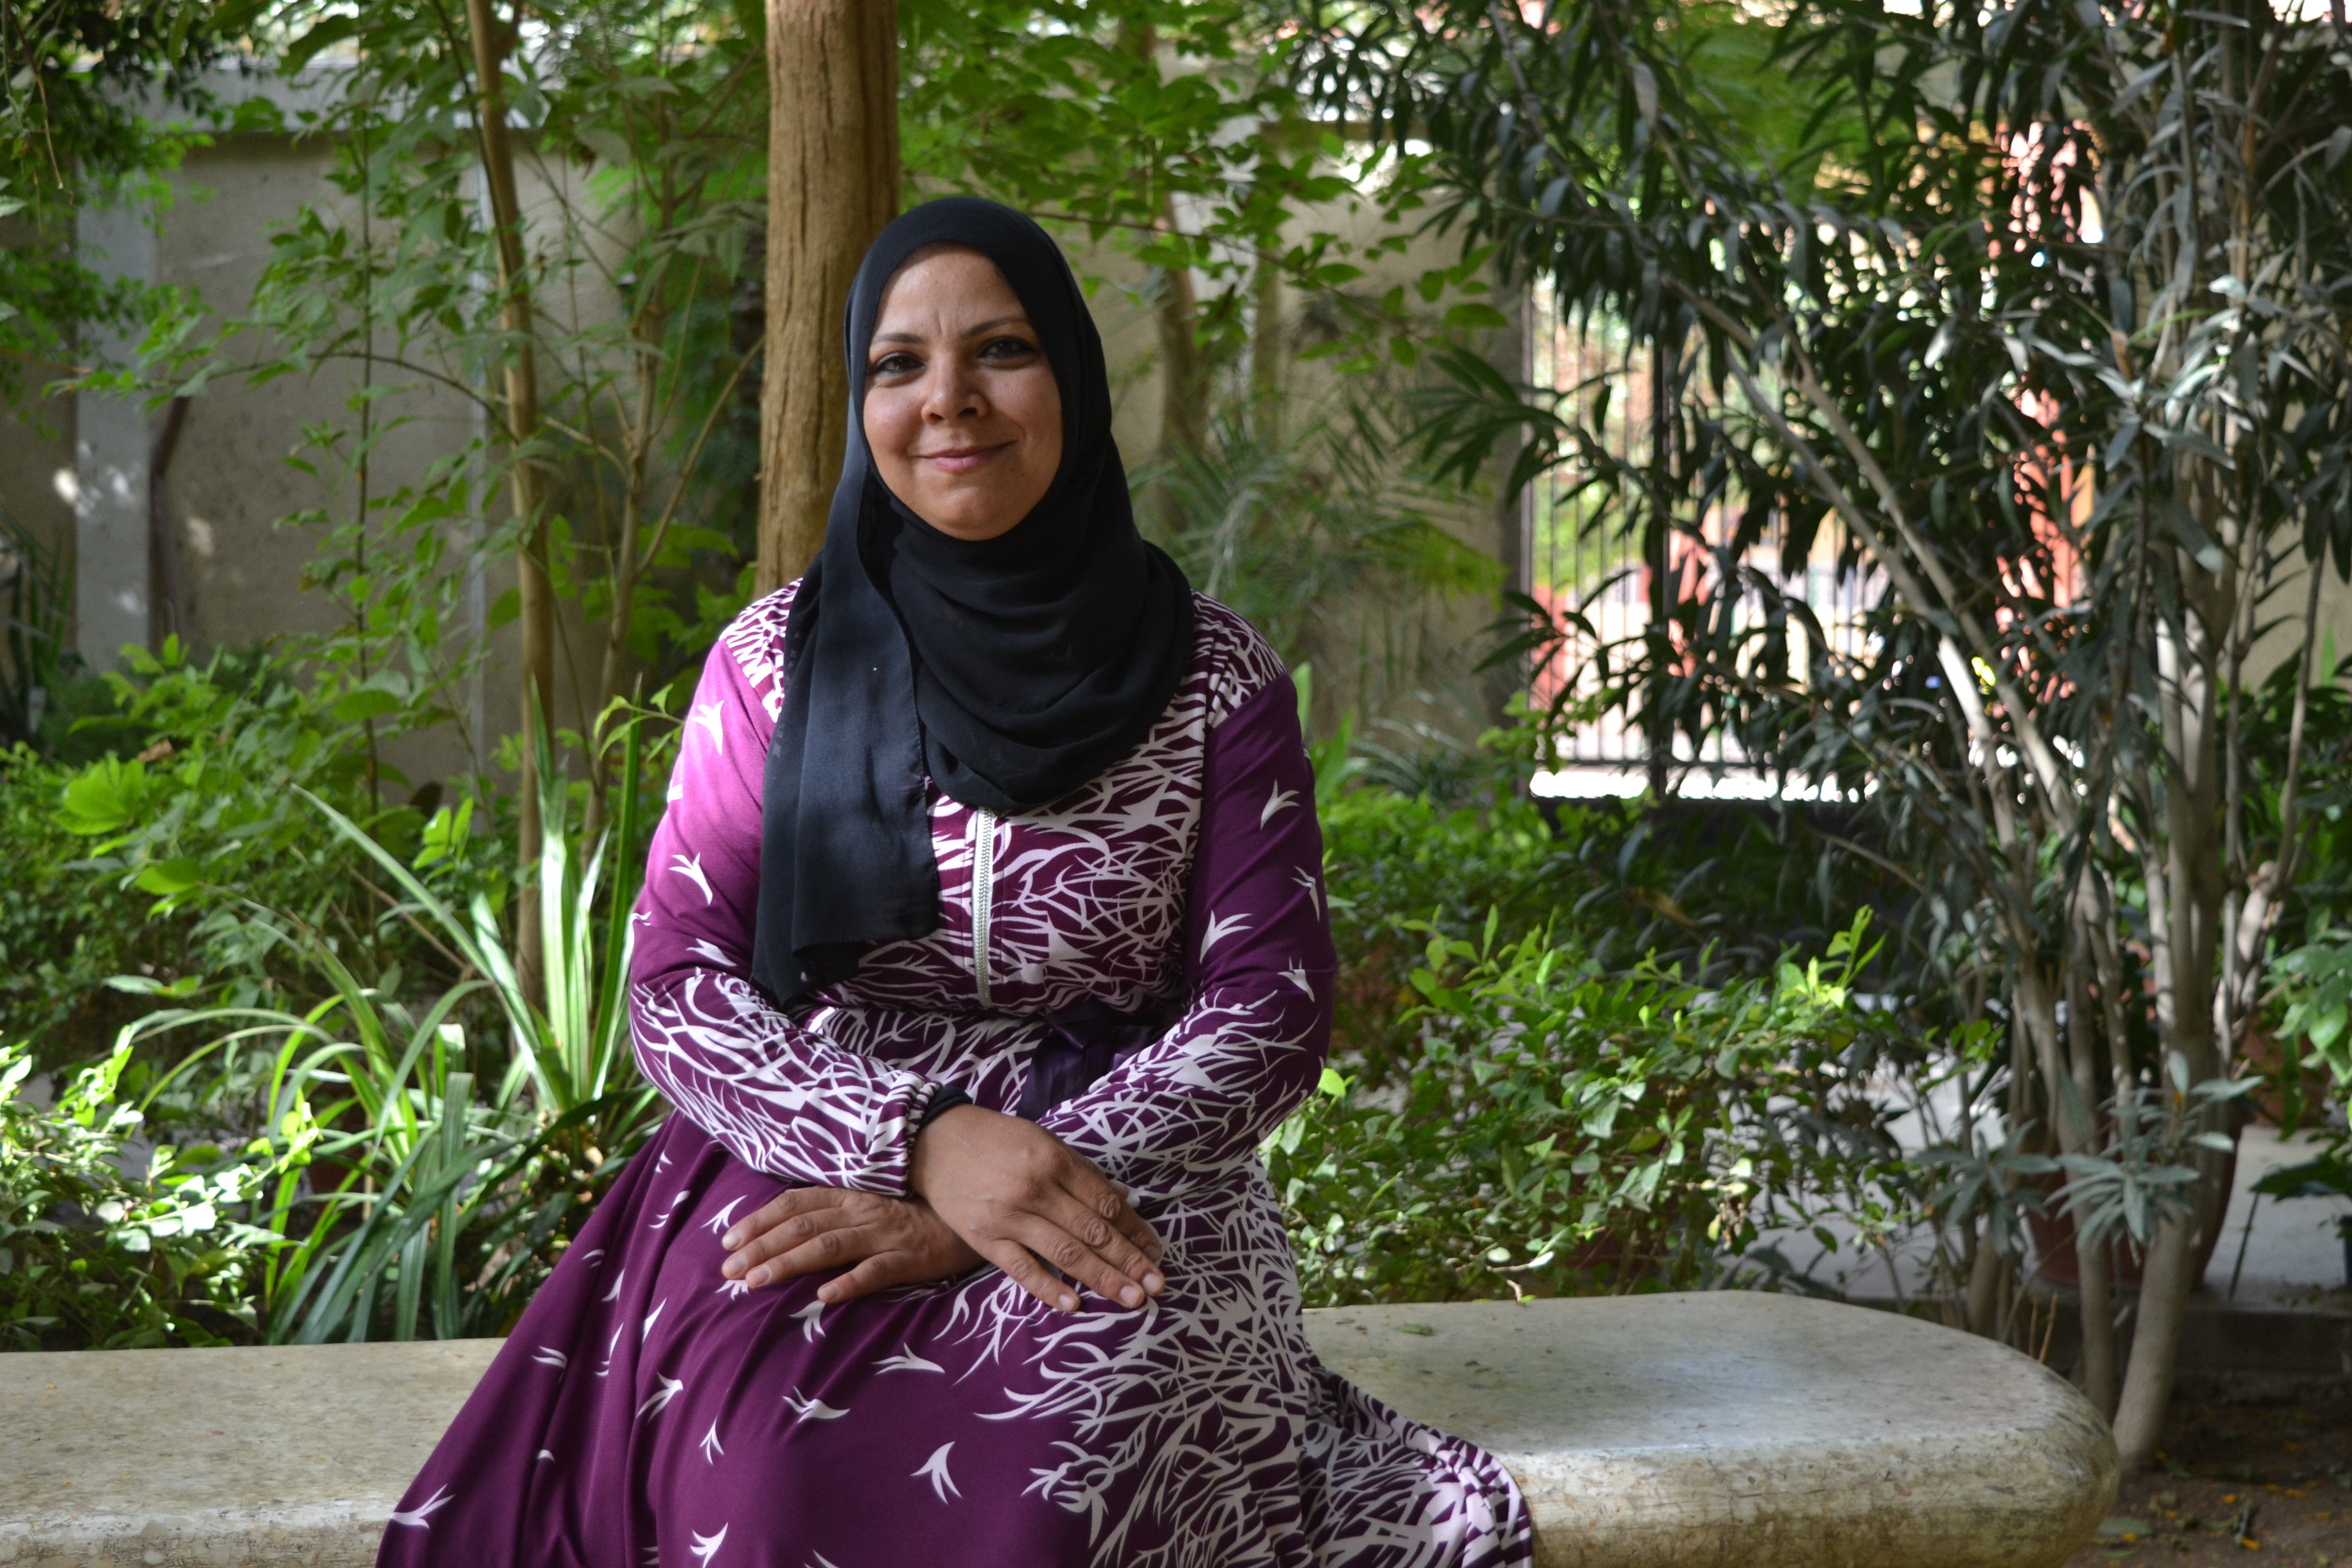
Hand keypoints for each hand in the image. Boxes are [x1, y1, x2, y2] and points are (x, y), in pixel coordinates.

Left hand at [719, 1188, 982, 1304]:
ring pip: (829, 1246)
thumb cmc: (915, 1215)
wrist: (971, 1219)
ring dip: (789, 1263)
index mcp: (850, 1196)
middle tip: (727, 1271)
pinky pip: (877, 1271)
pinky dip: (850, 1282)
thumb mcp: (870, 1206)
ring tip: (756, 1281)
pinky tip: (826, 1296)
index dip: (759, 1220)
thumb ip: (833, 1215)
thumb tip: (783, 1232)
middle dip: (761, 1247)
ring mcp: (885, 1235)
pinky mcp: (911, 1259)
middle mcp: (862, 1211)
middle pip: (803, 1226)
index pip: (795, 1203)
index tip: (727, 1241)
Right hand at [908, 1104, 1165, 1313]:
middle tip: (1157, 1285)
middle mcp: (1036, 1190)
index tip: (1156, 1250)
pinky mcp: (984, 1239)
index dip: (1134, 1229)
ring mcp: (1009, 1217)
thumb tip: (1124, 1199)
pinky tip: (1075, 1304)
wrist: (934, 1142)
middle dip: (1129, 1261)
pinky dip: (1048, 1288)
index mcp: (1054, 1161)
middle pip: (1093, 1232)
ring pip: (1065, 1254)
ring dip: (1103, 1278)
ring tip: (1133, 1299)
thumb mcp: (1043, 1142)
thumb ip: (1082, 1173)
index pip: (1105, 1203)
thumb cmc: (996, 1140)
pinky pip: (1021, 1269)